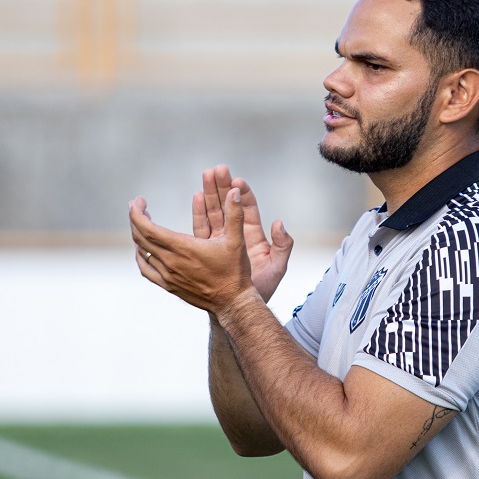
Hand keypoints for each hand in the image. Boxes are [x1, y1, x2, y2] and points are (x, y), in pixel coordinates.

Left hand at [130, 190, 255, 314]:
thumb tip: (234, 191)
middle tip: (138, 206)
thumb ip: (235, 215)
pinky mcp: (168, 286)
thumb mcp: (237, 241)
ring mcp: (167, 276)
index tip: (138, 201)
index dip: (137, 212)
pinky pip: (146, 269)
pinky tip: (143, 249)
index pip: (147, 228)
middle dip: (136, 218)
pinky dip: (141, 256)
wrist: (232, 302)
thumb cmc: (235, 271)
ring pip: (142, 252)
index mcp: (183, 248)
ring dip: (138, 235)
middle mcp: (170, 262)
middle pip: (140, 238)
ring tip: (142, 223)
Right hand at [193, 165, 292, 302]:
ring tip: (205, 175)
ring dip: (210, 194)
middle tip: (217, 169)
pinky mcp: (207, 249)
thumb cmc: (261, 289)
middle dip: (223, 187)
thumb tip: (279, 224)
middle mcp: (236, 236)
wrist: (239, 308)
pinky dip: (199, 212)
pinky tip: (196, 197)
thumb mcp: (277, 267)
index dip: (243, 195)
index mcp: (254, 237)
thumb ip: (282, 246)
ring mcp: (220, 241)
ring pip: (214, 213)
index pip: (248, 210)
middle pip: (229, 206)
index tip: (237, 181)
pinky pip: (202, 228)